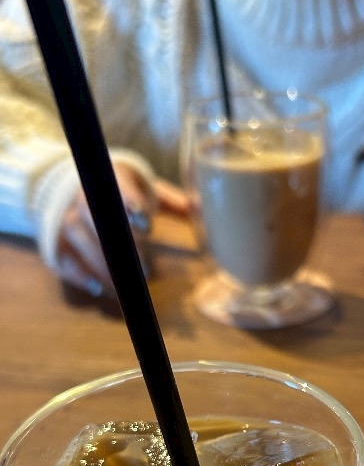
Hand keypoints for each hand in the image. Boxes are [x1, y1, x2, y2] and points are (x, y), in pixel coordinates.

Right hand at [55, 164, 192, 297]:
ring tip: (125, 285)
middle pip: (94, 214)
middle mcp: (83, 194)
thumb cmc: (123, 193)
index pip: (116, 186)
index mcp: (111, 177)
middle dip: (118, 242)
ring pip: (76, 237)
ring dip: (101, 263)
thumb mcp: (148, 191)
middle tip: (143, 267)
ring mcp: (66, 217)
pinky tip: (98, 288)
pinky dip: (79, 274)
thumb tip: (203, 210)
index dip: (128, 203)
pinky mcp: (57, 240)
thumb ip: (175, 203)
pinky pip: (62, 257)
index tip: (144, 222)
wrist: (79, 191)